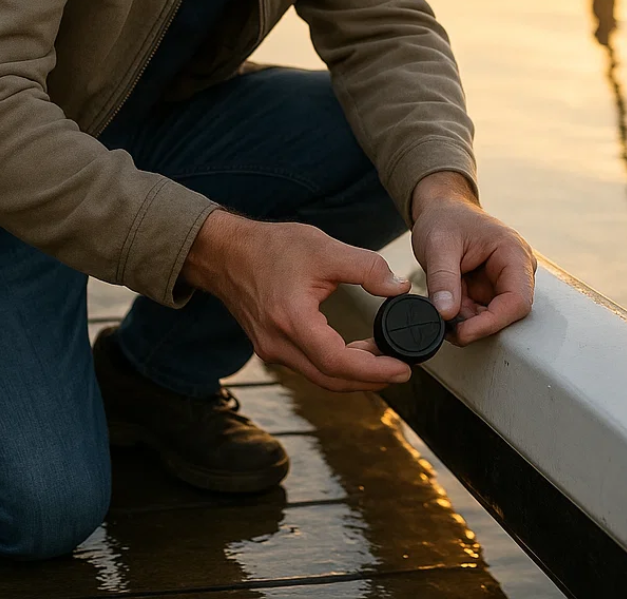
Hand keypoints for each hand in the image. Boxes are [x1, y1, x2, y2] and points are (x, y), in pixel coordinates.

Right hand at [183, 209, 413, 391]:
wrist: (225, 252)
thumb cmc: (269, 247)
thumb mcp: (324, 249)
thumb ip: (366, 268)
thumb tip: (399, 288)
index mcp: (292, 320)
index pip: (337, 362)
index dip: (373, 370)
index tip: (402, 368)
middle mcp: (278, 343)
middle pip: (330, 379)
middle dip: (369, 379)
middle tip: (400, 368)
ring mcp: (271, 349)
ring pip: (319, 376)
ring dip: (353, 373)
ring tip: (383, 357)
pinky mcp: (270, 346)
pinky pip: (308, 365)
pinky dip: (334, 364)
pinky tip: (354, 350)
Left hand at [410, 173, 535, 345]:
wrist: (440, 211)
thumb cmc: (445, 218)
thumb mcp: (438, 245)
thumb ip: (443, 279)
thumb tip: (446, 314)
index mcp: (514, 254)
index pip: (517, 301)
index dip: (492, 322)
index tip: (464, 333)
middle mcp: (516, 271)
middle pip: (506, 313)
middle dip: (475, 323)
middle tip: (445, 325)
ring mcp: (504, 282)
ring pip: (491, 316)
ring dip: (465, 319)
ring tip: (441, 304)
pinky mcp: (490, 291)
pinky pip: (479, 312)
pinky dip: (460, 314)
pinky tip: (445, 303)